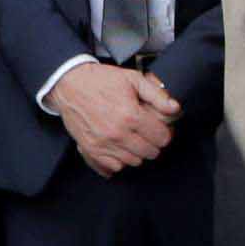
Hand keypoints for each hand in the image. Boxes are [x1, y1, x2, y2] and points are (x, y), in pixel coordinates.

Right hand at [50, 59, 177, 174]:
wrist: (69, 84)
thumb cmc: (101, 80)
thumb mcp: (133, 79)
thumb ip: (157, 95)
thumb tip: (175, 109)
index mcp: (131, 116)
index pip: (162, 138)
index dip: (164, 132)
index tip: (159, 127)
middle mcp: (117, 133)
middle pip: (150, 152)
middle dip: (152, 142)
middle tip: (146, 132)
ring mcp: (103, 143)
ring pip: (134, 161)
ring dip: (137, 152)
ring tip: (132, 138)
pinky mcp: (90, 149)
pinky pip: (113, 166)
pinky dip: (119, 160)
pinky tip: (119, 147)